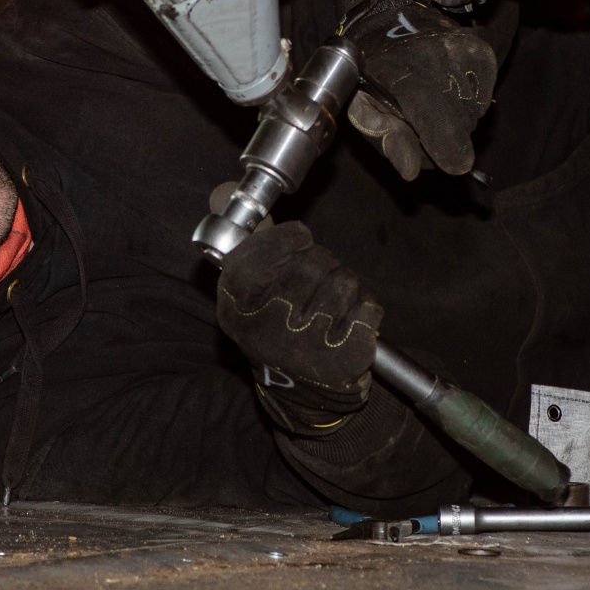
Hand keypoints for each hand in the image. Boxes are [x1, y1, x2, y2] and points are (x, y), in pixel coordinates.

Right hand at [215, 221, 380, 435]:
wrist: (302, 398)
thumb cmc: (277, 332)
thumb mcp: (250, 296)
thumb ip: (244, 245)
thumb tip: (221, 192)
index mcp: (236, 311)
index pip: (256, 256)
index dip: (284, 240)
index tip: (299, 239)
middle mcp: (267, 330)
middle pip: (310, 262)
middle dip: (322, 263)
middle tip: (316, 285)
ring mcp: (307, 347)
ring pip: (344, 280)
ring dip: (346, 286)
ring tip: (332, 306)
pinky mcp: (345, 359)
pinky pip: (368, 307)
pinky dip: (366, 310)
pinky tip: (350, 325)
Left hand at [341, 0, 496, 179]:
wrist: (392, 17)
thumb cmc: (371, 67)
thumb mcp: (362, 105)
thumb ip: (385, 139)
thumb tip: (411, 172)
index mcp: (404, 73)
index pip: (441, 122)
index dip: (449, 150)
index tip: (453, 165)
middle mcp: (442, 58)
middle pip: (461, 125)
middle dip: (443, 138)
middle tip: (420, 124)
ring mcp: (467, 52)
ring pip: (475, 114)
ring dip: (456, 121)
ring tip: (431, 104)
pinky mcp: (484, 53)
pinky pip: (484, 100)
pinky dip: (467, 103)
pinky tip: (446, 90)